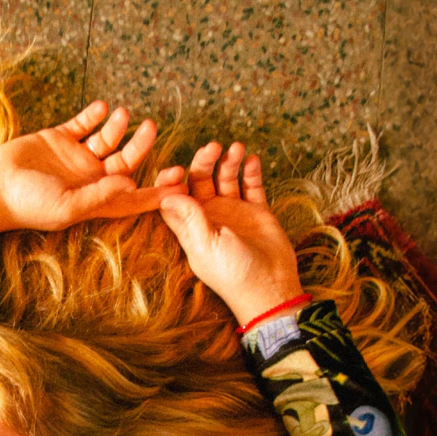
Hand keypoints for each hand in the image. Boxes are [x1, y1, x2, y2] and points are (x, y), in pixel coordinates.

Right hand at [0, 99, 186, 232]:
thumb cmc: (28, 204)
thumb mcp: (66, 206)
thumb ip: (99, 195)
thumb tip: (131, 184)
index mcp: (94, 200)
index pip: (132, 196)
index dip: (155, 190)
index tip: (179, 181)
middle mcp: (89, 179)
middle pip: (125, 161)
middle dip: (141, 146)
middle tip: (151, 128)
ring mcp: (75, 157)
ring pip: (107, 139)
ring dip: (118, 126)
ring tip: (122, 113)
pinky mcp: (59, 138)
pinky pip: (83, 123)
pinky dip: (93, 114)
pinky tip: (101, 107)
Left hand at [158, 140, 302, 326]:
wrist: (270, 288)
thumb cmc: (233, 274)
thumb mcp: (206, 245)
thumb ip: (190, 218)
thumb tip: (165, 194)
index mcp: (189, 227)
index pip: (173, 197)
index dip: (172, 181)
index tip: (177, 170)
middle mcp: (209, 217)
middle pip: (199, 181)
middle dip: (203, 162)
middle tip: (213, 147)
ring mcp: (233, 212)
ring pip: (226, 178)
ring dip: (228, 162)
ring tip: (237, 149)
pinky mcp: (256, 211)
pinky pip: (251, 185)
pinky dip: (250, 171)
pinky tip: (251, 160)